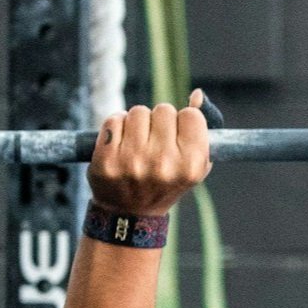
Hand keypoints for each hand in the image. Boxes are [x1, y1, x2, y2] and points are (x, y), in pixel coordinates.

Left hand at [90, 90, 212, 215]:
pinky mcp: (107, 160)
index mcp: (191, 165)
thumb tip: (196, 94)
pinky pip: (114, 119)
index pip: (191, 115)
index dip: (183, 123)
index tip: (176, 137)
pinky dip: (116, 127)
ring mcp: (133, 162)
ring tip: (137, 143)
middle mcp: (164, 164)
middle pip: (164, 109)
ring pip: (138, 111)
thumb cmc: (166, 182)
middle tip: (154, 143)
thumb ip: (200, 128)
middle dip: (158, 121)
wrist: (129, 214)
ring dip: (137, 122)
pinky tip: (120, 145)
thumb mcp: (193, 163)